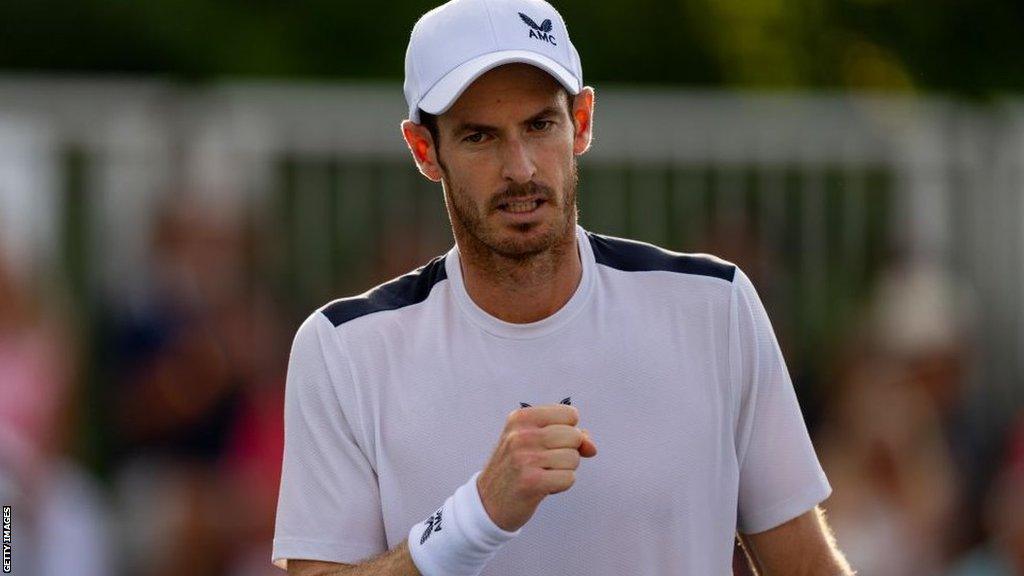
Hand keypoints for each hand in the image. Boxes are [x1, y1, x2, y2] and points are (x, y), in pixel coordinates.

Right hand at [476, 404, 597, 531]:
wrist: (488, 502)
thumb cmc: (516, 468)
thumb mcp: (533, 441)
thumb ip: (567, 435)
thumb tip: (591, 447)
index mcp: (521, 418)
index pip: (569, 414)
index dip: (568, 431)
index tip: (551, 443)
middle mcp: (521, 435)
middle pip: (574, 436)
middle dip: (568, 452)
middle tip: (545, 462)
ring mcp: (525, 458)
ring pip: (573, 458)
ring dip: (564, 470)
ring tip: (542, 474)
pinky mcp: (531, 482)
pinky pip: (569, 478)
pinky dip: (561, 485)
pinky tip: (543, 486)